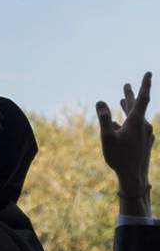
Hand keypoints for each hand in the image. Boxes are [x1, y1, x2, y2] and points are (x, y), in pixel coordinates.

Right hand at [97, 73, 152, 211]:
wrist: (134, 177)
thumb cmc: (119, 157)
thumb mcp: (107, 138)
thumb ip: (104, 119)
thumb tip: (100, 101)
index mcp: (136, 122)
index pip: (142, 98)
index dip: (145, 84)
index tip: (149, 73)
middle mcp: (144, 126)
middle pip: (137, 106)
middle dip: (130, 95)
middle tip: (126, 85)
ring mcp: (146, 134)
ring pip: (136, 117)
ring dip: (128, 108)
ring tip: (122, 100)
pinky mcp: (145, 142)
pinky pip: (136, 127)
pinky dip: (127, 121)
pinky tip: (118, 124)